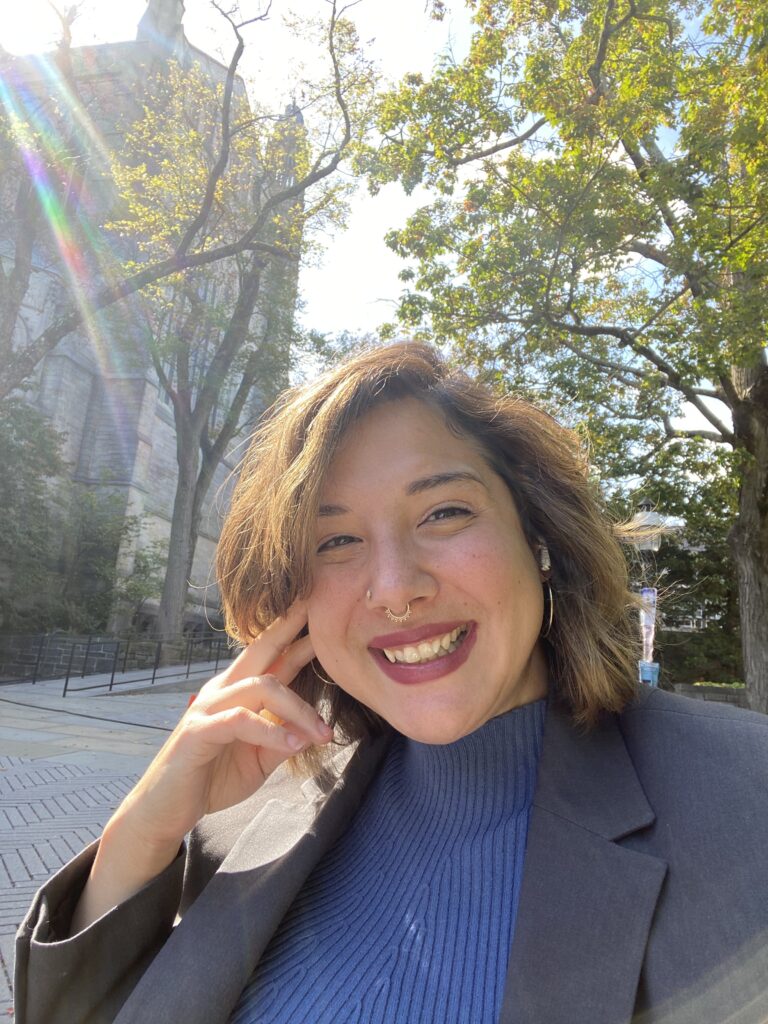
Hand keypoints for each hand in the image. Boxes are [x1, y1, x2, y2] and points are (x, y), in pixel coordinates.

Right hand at [74, 604, 329, 929]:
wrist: (166, 812)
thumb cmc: (212, 779)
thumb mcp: (259, 760)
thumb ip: (283, 739)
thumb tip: (315, 728)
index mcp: (238, 692)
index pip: (272, 657)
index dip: (297, 635)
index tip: (323, 614)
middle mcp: (223, 690)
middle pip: (261, 650)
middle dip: (289, 628)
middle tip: (315, 606)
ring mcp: (208, 707)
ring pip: (262, 686)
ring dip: (298, 709)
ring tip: (323, 734)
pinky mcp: (199, 730)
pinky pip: (241, 720)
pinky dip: (271, 730)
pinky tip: (293, 744)